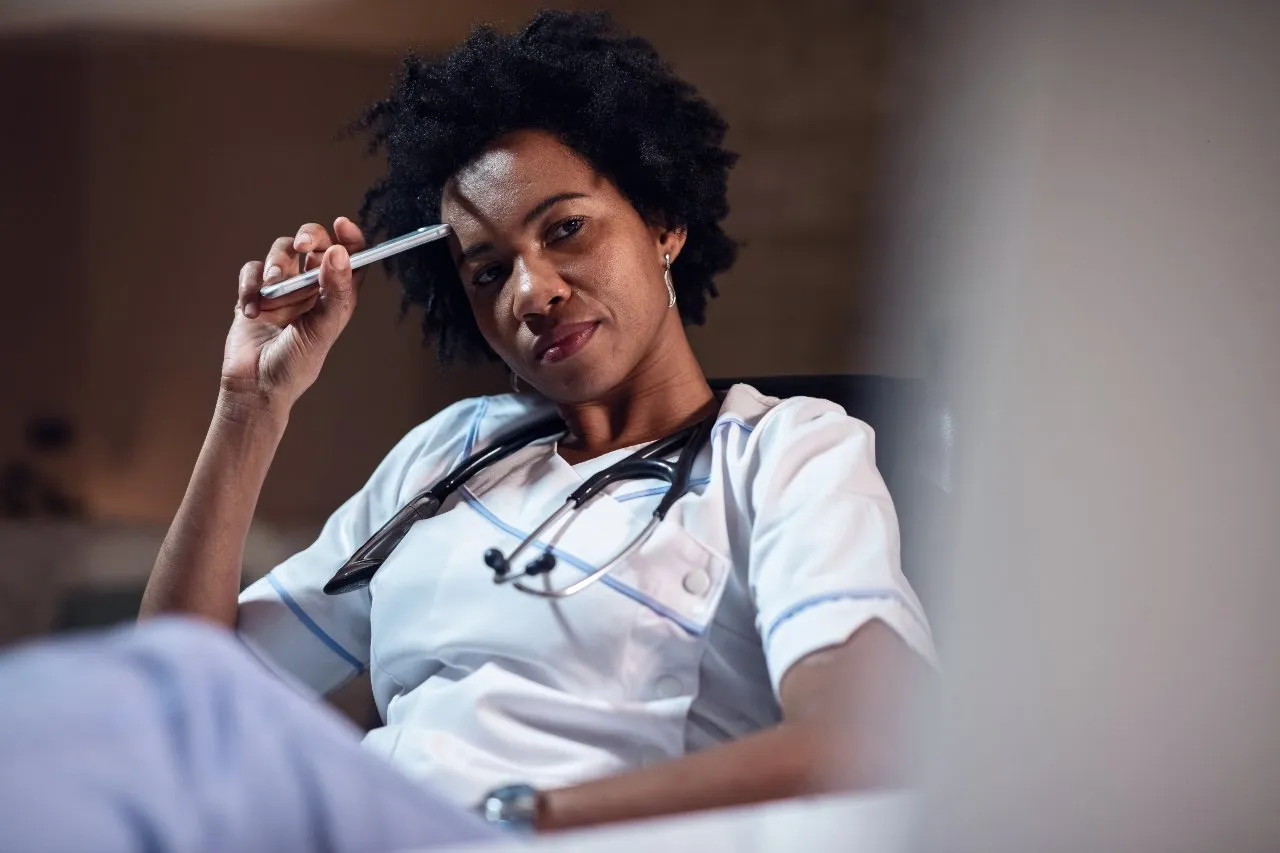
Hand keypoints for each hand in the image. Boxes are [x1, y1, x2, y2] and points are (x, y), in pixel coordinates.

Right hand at [222, 217, 366, 409]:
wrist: (254, 386)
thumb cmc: (294, 365)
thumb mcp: (322, 330)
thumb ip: (335, 293)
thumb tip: (340, 253)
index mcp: (335, 296)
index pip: (350, 257)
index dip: (350, 237)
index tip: (342, 224)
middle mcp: (311, 288)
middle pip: (315, 243)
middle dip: (310, 236)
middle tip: (304, 244)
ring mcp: (281, 289)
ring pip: (282, 251)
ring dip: (277, 265)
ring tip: (272, 293)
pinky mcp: (254, 293)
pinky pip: (252, 270)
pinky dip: (250, 286)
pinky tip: (251, 312)